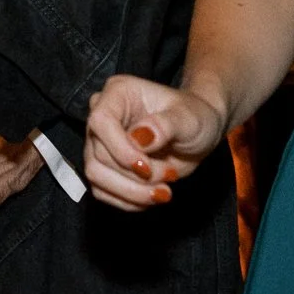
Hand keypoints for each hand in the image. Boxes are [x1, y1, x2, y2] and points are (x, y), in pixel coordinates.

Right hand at [82, 73, 226, 212]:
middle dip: (135, 176)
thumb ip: (164, 125)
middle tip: (169, 177)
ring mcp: (100, 142)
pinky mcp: (104, 166)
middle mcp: (102, 116)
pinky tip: (153, 195)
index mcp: (118, 92)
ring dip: (131, 192)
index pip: (100, 121)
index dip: (120, 149)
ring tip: (164, 192)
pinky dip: (128, 201)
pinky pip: (102, 191)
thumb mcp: (188, 119)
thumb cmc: (195, 118)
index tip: (147, 168)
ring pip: (95, 175)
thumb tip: (139, 138)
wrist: (198, 135)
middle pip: (98, 154)